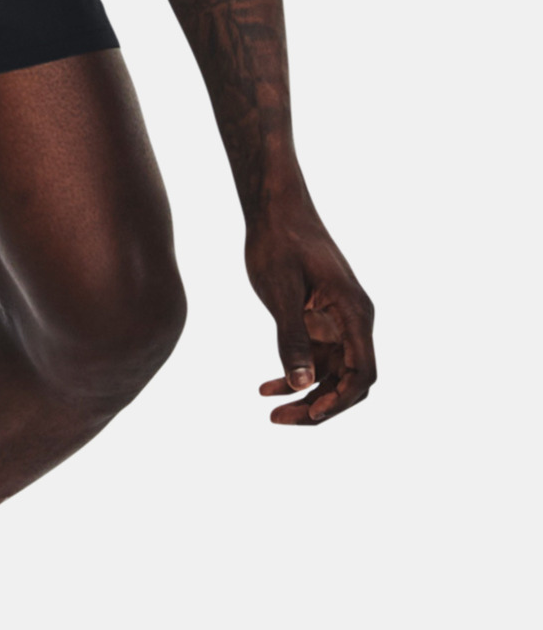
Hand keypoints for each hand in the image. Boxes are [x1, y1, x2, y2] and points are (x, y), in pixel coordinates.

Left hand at [246, 203, 376, 424]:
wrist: (275, 208)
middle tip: (279, 421)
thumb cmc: (278, 242)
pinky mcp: (321, 319)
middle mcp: (354, 319)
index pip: (362, 372)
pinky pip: (316, 359)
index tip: (310, 413)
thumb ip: (292, 338)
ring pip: (332, 374)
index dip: (340, 400)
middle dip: (320, 406)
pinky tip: (266, 388)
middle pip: (349, 380)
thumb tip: (302, 384)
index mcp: (354, 312)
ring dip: (306, 396)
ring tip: (272, 413)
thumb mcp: (280, 292)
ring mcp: (338, 321)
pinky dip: (296, 376)